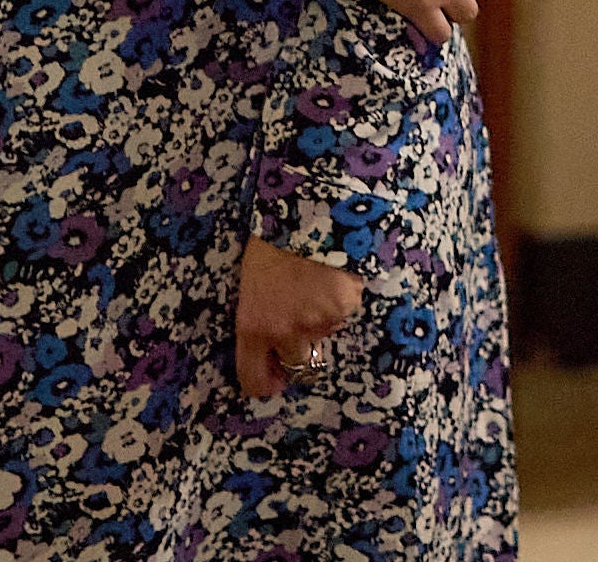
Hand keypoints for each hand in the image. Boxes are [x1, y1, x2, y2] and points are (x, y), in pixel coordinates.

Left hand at [235, 233, 362, 398]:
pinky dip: (339, 300)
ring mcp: (320, 323)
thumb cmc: (270, 242)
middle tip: (297, 334)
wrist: (307, 213)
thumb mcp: (251, 285)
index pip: (255, 379)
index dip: (264, 384)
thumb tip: (272, 342)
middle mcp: (288, 334)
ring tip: (314, 284)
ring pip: (324, 335)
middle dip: (298, 356)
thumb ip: (260, 319)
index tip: (270, 380)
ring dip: (320, 319)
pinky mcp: (346, 309)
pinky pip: (343, 314)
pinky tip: (331, 275)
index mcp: (254, 327)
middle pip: (298, 369)